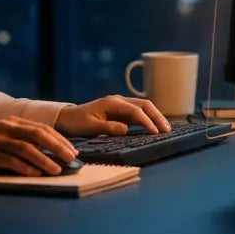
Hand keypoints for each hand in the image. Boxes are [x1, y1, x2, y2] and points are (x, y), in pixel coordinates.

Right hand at [0, 116, 78, 175]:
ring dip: (44, 160)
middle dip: (58, 147)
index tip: (73, 151)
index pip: (42, 128)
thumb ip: (21, 141)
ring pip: (26, 148)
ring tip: (57, 170)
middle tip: (71, 159)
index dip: (60, 139)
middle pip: (38, 135)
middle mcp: (6, 127)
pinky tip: (35, 174)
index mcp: (12, 122)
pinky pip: (11, 160)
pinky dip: (25, 167)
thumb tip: (48, 154)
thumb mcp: (1, 137)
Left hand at [54, 95, 171, 136]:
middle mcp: (118, 101)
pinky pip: (138, 114)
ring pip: (143, 108)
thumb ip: (108, 127)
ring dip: (155, 117)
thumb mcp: (90, 127)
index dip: (146, 121)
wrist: (68, 118)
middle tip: (166, 130)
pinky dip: (148, 119)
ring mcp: (121, 106)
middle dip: (157, 116)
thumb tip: (126, 129)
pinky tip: (155, 128)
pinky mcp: (121, 113)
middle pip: (144, 105)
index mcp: (112, 102)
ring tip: (165, 129)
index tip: (154, 132)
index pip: (135, 110)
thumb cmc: (77, 122)